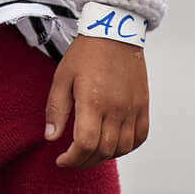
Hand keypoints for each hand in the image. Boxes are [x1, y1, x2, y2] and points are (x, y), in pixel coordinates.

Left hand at [44, 36, 149, 166]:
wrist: (115, 32)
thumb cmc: (87, 52)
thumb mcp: (62, 77)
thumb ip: (56, 109)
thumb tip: (51, 137)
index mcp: (93, 101)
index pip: (85, 144)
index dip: (72, 158)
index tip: (62, 160)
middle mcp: (116, 109)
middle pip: (103, 150)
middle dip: (85, 161)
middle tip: (73, 159)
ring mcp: (132, 108)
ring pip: (122, 148)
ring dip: (105, 156)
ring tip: (91, 152)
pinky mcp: (143, 105)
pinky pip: (140, 136)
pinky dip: (128, 147)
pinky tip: (114, 145)